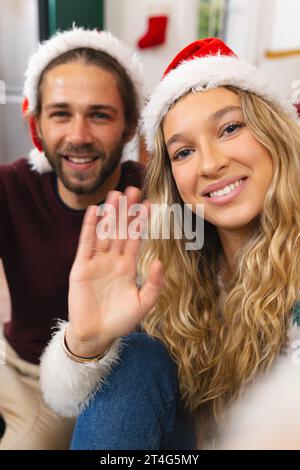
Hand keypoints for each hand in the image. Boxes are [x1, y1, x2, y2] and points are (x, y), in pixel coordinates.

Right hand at [67, 187, 163, 356]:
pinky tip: (93, 211)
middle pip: (120, 230)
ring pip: (104, 232)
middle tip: (133, 189)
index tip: (149, 203)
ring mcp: (97, 262)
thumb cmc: (121, 320)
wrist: (96, 335)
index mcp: (128, 266)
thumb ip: (154, 283)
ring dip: (109, 214)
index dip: (142, 221)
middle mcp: (113, 260)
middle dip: (127, 211)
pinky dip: (89, 228)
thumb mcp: (144, 303)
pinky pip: (85, 244)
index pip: (136, 238)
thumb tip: (159, 261)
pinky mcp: (81, 267)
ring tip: (116, 194)